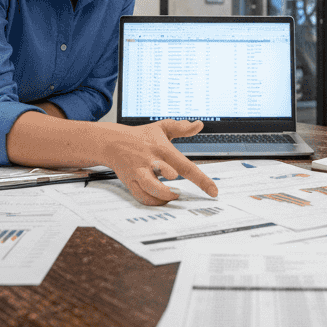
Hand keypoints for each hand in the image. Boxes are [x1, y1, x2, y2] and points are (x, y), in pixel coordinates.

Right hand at [102, 119, 219, 205]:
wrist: (112, 141)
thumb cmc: (141, 136)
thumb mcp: (162, 128)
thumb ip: (181, 128)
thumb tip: (199, 125)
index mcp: (162, 149)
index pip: (186, 165)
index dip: (202, 180)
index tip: (213, 191)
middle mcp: (151, 160)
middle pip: (167, 174)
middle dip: (176, 184)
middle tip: (182, 191)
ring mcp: (139, 171)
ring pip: (151, 188)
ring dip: (164, 195)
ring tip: (173, 195)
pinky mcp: (130, 181)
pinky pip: (141, 196)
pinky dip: (152, 201)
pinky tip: (161, 200)